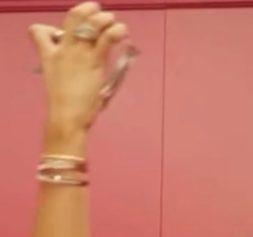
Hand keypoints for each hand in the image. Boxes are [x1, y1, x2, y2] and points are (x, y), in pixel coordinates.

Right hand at [29, 2, 130, 133]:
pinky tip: (122, 32)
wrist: (66, 118)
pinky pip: (107, 38)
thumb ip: (64, 72)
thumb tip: (78, 70)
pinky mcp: (94, 62)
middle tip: (98, 12)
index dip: (47, 28)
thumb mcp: (57, 85)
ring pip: (92, 23)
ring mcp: (79, 54)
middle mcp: (63, 49)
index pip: (40, 31)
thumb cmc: (64, 107)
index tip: (56, 33)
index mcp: (50, 55)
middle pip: (73, 16)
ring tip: (112, 23)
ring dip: (105, 18)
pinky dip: (117, 31)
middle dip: (87, 8)